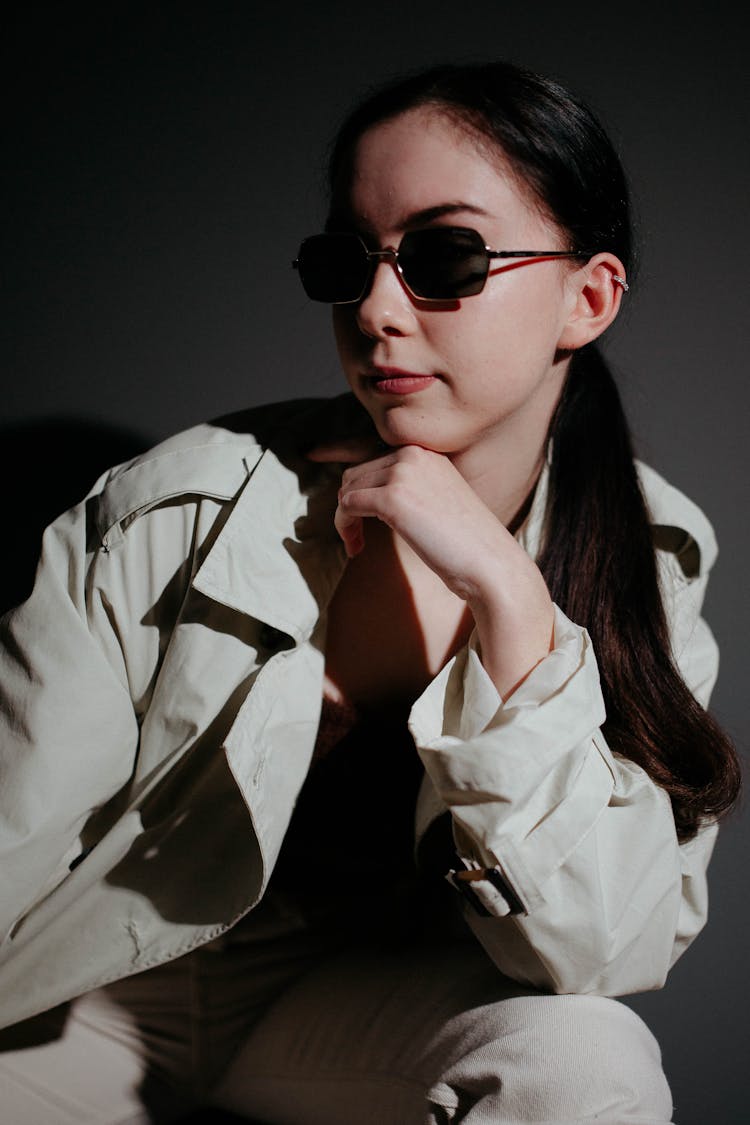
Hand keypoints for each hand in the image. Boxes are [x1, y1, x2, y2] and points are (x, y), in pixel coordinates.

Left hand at [307, 439, 553, 696]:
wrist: (490, 564)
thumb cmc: (466, 545)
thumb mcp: (436, 503)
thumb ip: (407, 491)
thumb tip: (359, 495)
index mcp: (426, 454)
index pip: (373, 463)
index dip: (359, 492)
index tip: (359, 520)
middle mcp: (413, 455)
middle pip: (355, 474)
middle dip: (349, 507)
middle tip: (356, 539)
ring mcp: (403, 473)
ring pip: (347, 489)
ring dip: (345, 519)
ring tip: (356, 544)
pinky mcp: (393, 497)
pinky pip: (347, 505)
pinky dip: (345, 527)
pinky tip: (357, 548)